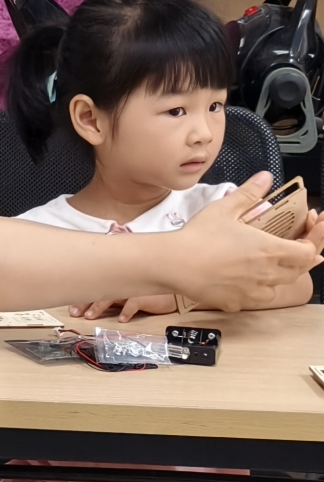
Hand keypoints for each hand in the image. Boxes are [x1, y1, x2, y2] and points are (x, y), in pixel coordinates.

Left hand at [68, 293, 177, 321]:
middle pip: (97, 292)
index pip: (92, 289)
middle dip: (83, 303)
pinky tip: (121, 319)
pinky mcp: (145, 297)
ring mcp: (131, 290)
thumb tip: (91, 306)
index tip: (69, 308)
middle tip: (74, 313)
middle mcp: (120, 285)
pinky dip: (127, 311)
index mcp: (113, 283)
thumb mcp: (125, 292)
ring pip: (111, 297)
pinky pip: (134, 303)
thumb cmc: (145, 292)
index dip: (79, 298)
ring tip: (89, 316)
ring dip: (99, 307)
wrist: (170, 291)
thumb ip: (111, 296)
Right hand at [169, 172, 321, 309]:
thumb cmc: (197, 238)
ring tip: (273, 266)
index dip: (316, 239)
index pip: (309, 250)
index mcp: (269, 250)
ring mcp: (251, 291)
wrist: (172, 264)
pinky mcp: (234, 303)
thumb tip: (265, 178)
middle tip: (298, 245)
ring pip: (278, 287)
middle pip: (299, 270)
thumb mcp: (224, 209)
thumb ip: (249, 193)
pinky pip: (253, 299)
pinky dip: (255, 290)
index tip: (316, 228)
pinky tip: (246, 281)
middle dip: (302, 257)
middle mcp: (266, 274)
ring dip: (280, 276)